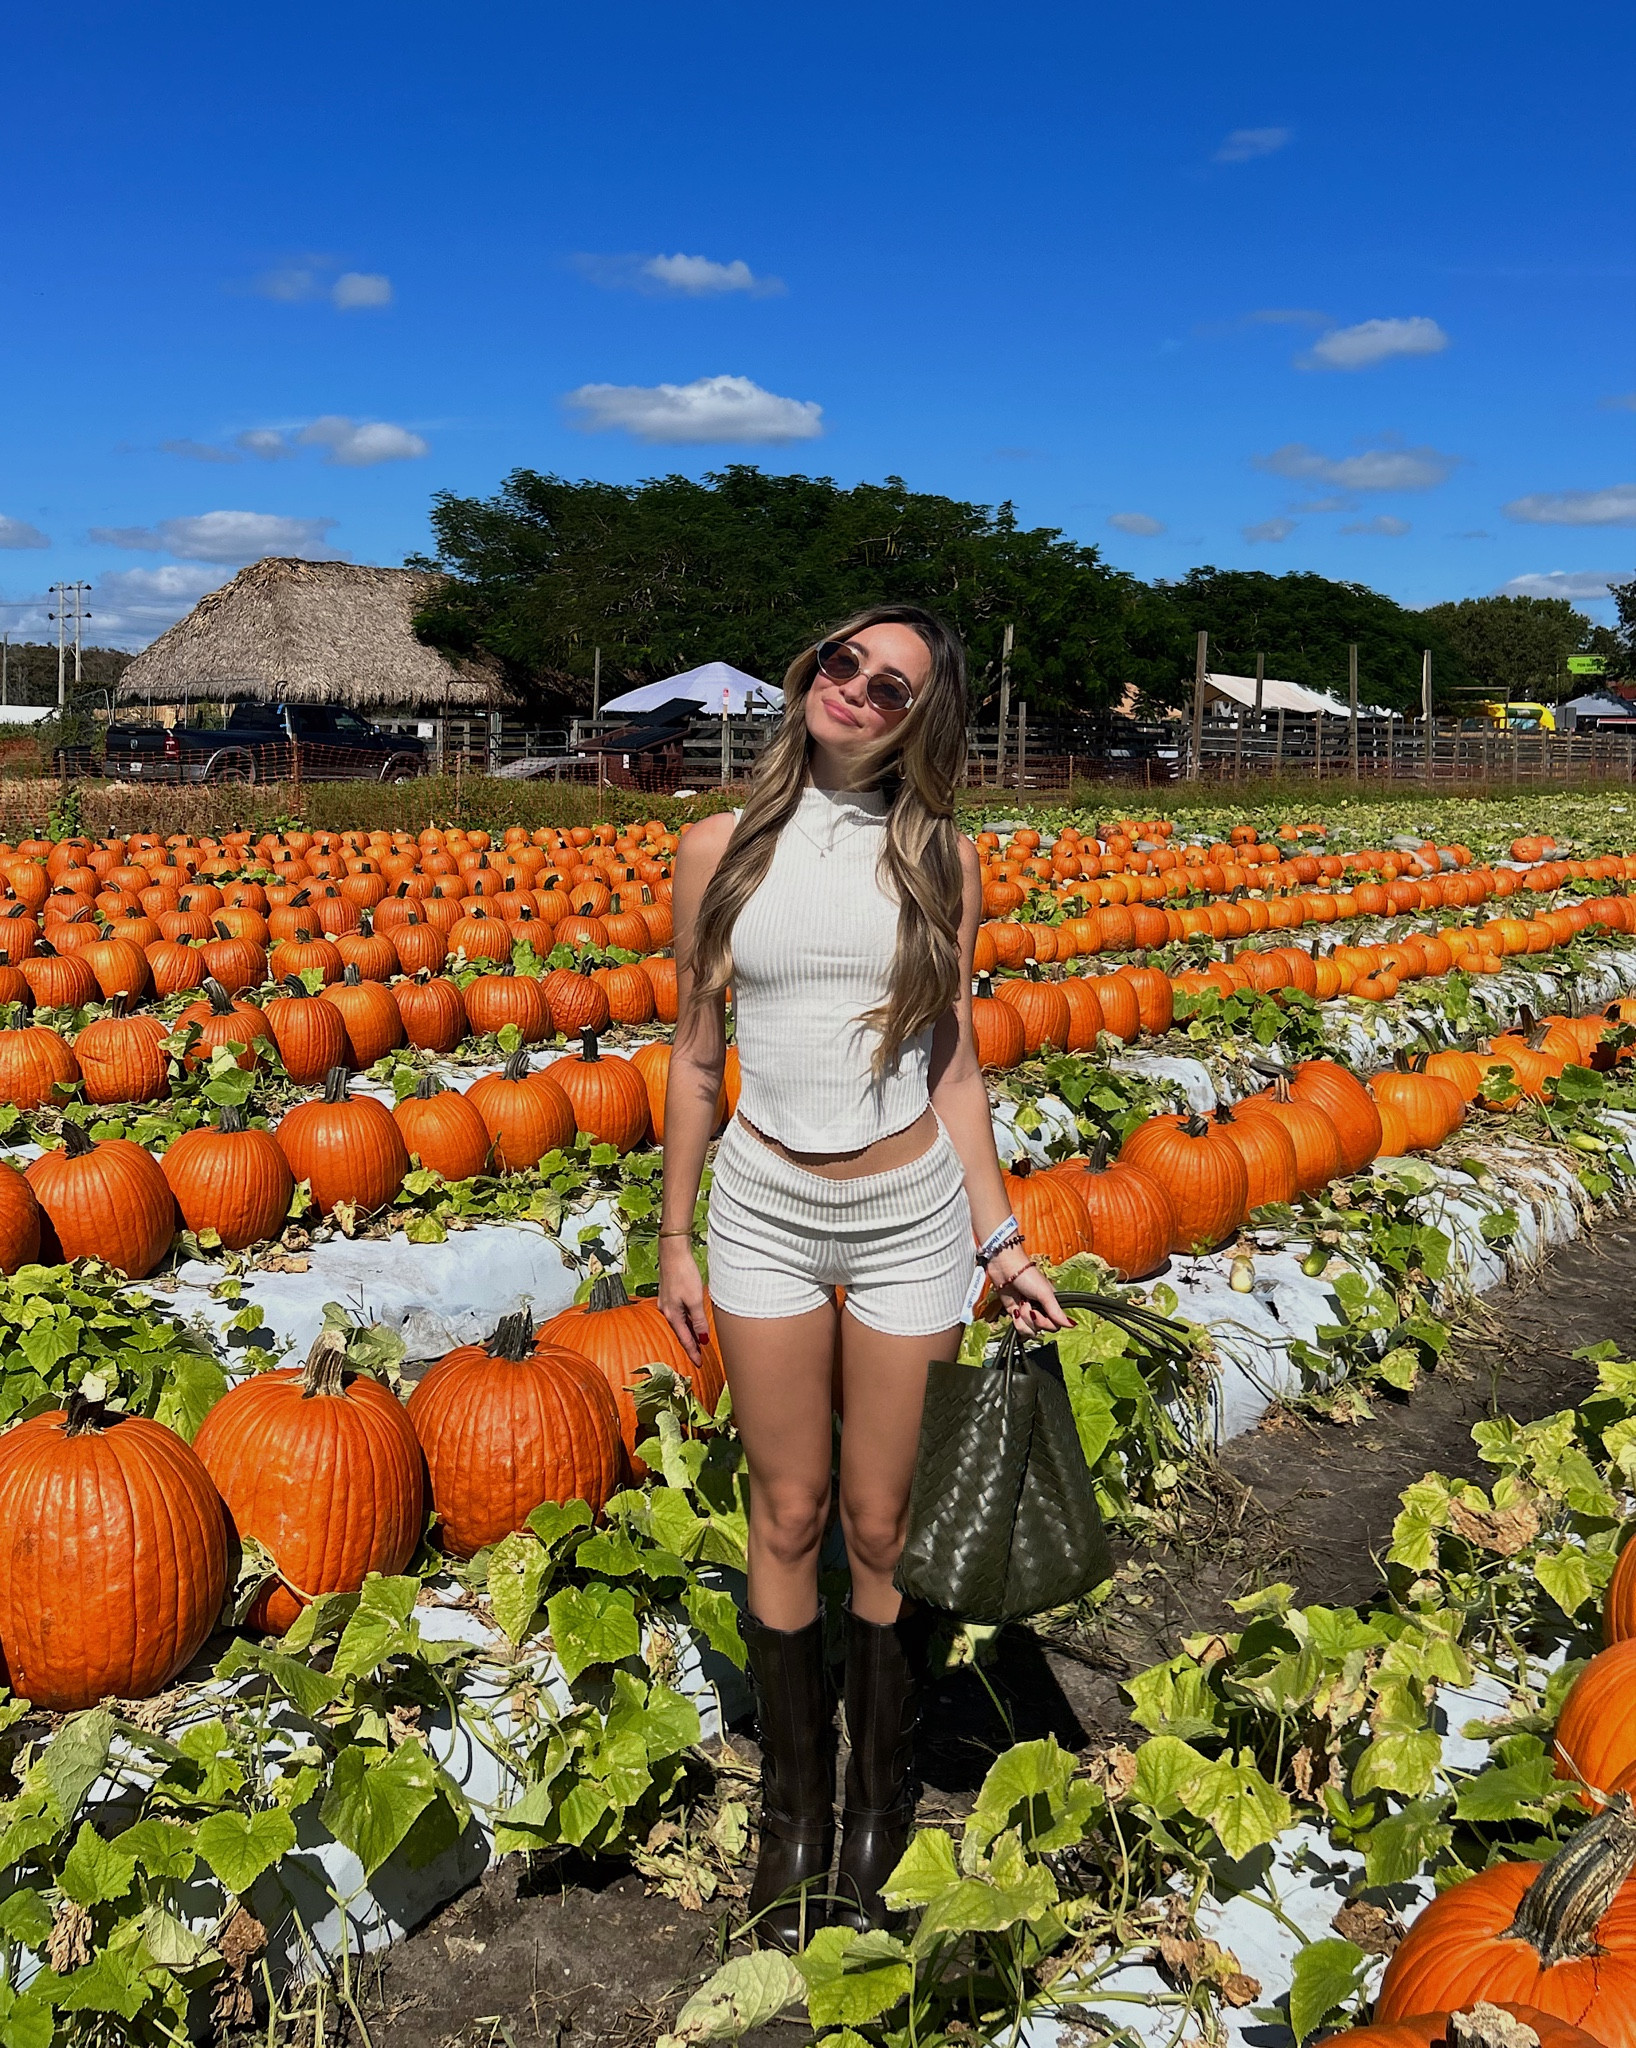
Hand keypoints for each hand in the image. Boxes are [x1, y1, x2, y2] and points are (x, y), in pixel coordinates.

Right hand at [657, 1236, 709, 1363]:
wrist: (673, 1252)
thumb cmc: (684, 1274)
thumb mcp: (694, 1300)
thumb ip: (698, 1320)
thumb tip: (702, 1339)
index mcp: (672, 1315)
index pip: (684, 1339)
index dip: (692, 1352)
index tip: (698, 1364)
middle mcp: (667, 1310)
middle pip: (680, 1332)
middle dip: (690, 1344)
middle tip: (699, 1357)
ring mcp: (667, 1302)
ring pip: (680, 1323)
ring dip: (689, 1333)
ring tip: (698, 1342)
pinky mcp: (670, 1294)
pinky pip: (679, 1314)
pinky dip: (686, 1321)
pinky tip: (692, 1321)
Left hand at [988, 1245, 1069, 1334]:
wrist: (1005, 1268)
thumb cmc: (1027, 1275)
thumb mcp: (1045, 1293)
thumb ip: (1056, 1311)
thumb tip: (1071, 1324)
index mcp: (1052, 1304)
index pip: (1054, 1325)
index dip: (1045, 1323)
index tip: (1036, 1312)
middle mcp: (1041, 1309)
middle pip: (1041, 1329)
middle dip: (1031, 1319)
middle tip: (1026, 1304)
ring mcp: (1028, 1313)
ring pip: (1030, 1331)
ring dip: (1023, 1320)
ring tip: (1019, 1305)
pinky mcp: (1015, 1314)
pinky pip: (1019, 1328)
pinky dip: (1016, 1322)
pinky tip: (1014, 1310)